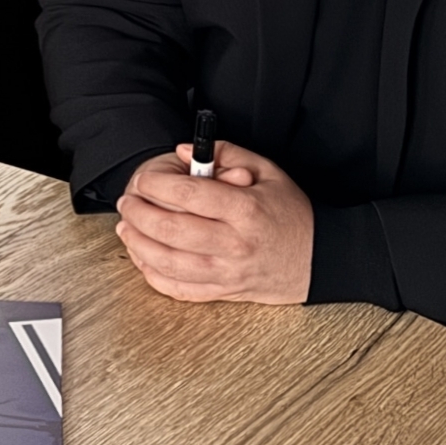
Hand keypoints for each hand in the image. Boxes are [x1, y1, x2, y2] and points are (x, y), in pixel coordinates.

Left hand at [114, 139, 314, 304]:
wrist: (319, 258)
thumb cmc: (291, 213)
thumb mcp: (268, 171)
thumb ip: (227, 155)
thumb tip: (183, 152)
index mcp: (246, 210)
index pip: (191, 195)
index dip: (158, 185)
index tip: (144, 179)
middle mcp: (235, 244)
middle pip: (172, 230)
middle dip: (140, 214)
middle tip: (128, 202)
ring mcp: (227, 273)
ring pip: (169, 263)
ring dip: (138, 244)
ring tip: (126, 227)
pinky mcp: (223, 292)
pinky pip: (179, 289)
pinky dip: (154, 275)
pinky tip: (143, 257)